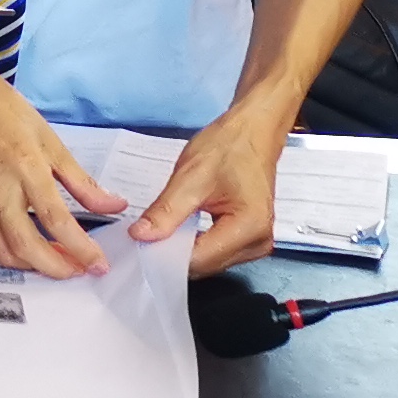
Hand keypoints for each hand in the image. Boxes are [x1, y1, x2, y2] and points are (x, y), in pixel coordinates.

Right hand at [0, 61, 123, 277]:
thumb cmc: (3, 111)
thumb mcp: (50, 140)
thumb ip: (81, 181)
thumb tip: (112, 206)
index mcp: (25, 165)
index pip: (56, 220)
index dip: (81, 249)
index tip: (98, 264)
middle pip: (25, 246)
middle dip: (55, 269)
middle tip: (76, 270)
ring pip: (1, 249)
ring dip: (31, 263)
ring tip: (52, 257)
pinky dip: (6, 243)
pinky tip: (22, 234)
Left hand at [132, 102, 285, 275]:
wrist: (252, 133)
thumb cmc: (227, 147)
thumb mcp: (191, 176)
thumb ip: (166, 211)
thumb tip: (140, 236)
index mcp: (249, 228)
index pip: (199, 260)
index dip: (166, 255)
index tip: (139, 244)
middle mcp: (258, 244)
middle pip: (205, 265)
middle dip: (173, 254)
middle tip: (144, 236)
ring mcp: (256, 244)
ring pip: (209, 262)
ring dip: (183, 251)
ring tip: (160, 231)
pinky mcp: (249, 240)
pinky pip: (216, 252)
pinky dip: (194, 245)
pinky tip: (178, 232)